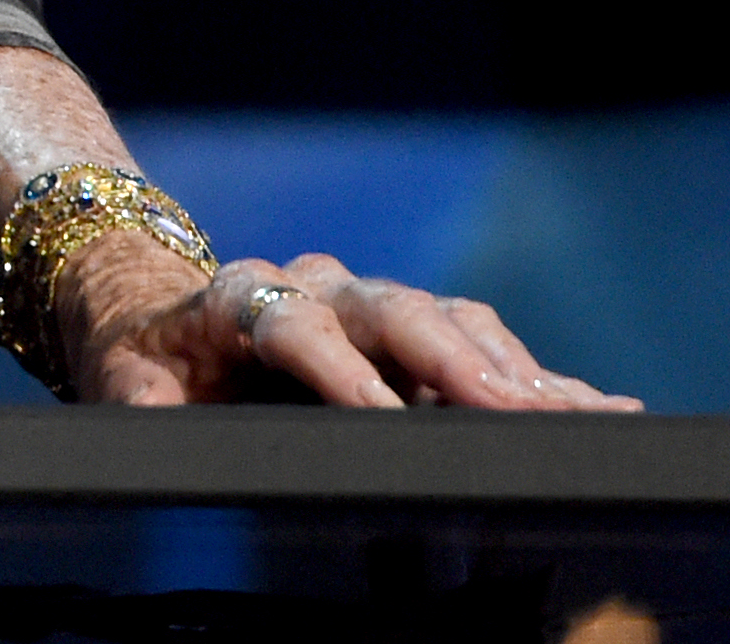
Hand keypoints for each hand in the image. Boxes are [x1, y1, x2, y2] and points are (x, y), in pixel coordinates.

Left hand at [55, 243, 639, 410]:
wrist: (162, 317)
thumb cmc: (147, 369)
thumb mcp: (127, 393)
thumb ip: (146, 416)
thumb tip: (162, 443)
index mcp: (239, 297)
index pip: (292, 325)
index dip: (337, 369)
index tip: (381, 412)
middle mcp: (314, 286)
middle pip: (389, 310)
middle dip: (452, 360)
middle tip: (510, 409)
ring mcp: (368, 303)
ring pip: (448, 322)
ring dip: (511, 371)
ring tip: (572, 418)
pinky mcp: (411, 331)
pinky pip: (483, 345)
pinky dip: (539, 379)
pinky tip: (603, 409)